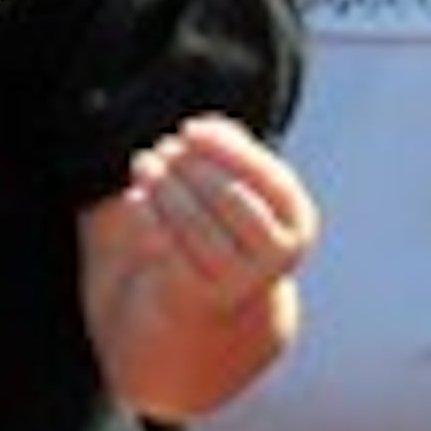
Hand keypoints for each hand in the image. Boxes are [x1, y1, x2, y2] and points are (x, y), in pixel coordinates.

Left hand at [120, 114, 317, 313]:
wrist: (209, 302)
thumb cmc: (224, 224)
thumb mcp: (236, 185)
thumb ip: (229, 150)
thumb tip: (205, 128)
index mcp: (296, 220)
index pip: (267, 177)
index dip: (226, 149)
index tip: (189, 129)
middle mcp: (277, 254)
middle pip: (230, 198)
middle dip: (192, 167)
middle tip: (162, 147)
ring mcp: (241, 279)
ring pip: (197, 224)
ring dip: (165, 187)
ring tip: (143, 163)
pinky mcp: (202, 295)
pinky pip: (170, 249)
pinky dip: (150, 218)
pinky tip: (135, 198)